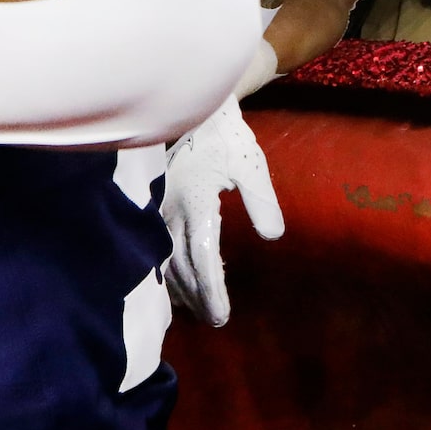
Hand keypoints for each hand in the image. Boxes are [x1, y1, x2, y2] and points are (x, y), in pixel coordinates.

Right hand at [161, 96, 284, 326]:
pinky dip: (167, 271)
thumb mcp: (251, 164)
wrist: (195, 108)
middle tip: (216, 321)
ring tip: (197, 310)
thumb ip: (261, 200)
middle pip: (183, 266)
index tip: (221, 314)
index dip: (211, 290)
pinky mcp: (157, 206)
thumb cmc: (227, 137)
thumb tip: (273, 235)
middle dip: (199, 297)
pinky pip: (158, 247)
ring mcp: (161, 209)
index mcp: (197, 203)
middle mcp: (174, 210)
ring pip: (167, 260)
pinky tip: (175, 283)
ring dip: (182, 288)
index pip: (203, 257)